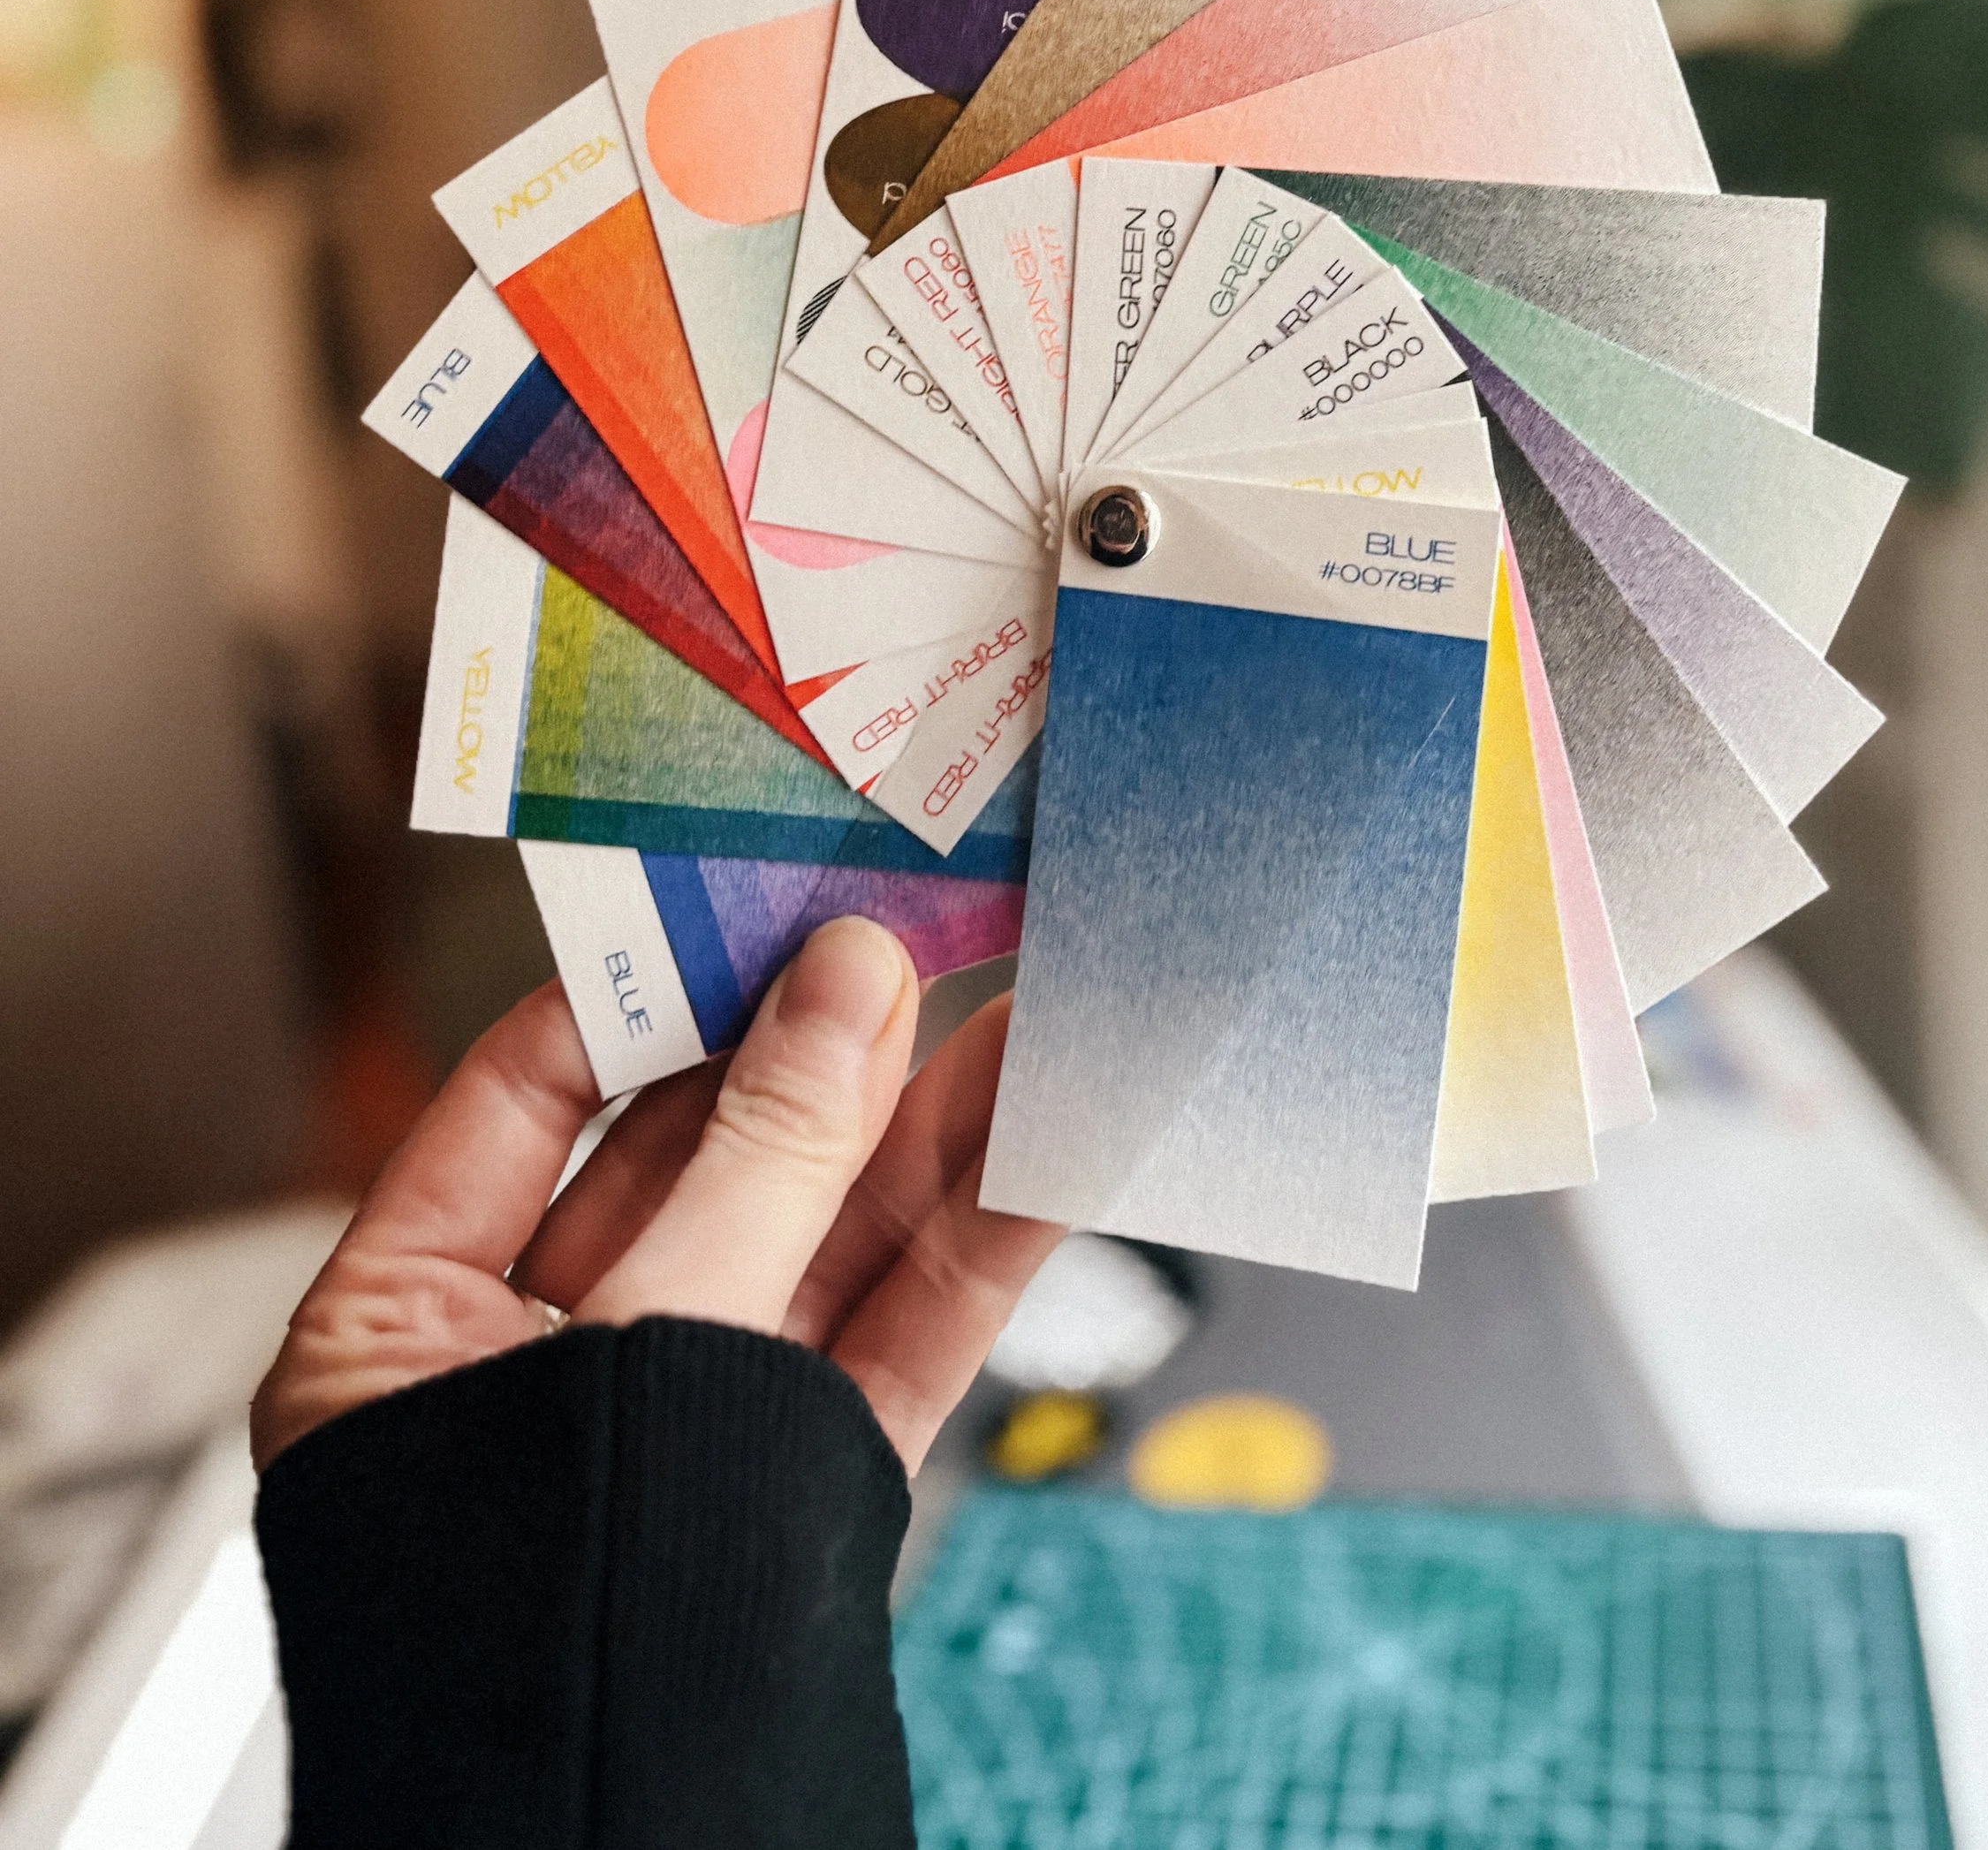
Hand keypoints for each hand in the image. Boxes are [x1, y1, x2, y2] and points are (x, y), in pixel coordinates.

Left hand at [253, 918, 1061, 1474]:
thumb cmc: (536, 1628)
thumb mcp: (640, 1346)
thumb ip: (761, 1157)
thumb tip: (849, 980)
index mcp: (403, 1329)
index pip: (526, 1098)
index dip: (644, 988)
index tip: (749, 892)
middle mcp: (541, 1365)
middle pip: (701, 1157)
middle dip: (821, 1044)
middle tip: (920, 927)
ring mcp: (682, 1422)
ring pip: (817, 1237)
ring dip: (932, 1125)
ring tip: (1030, 1006)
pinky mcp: (801, 1481)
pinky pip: (889, 1334)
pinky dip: (977, 1242)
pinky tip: (1052, 1142)